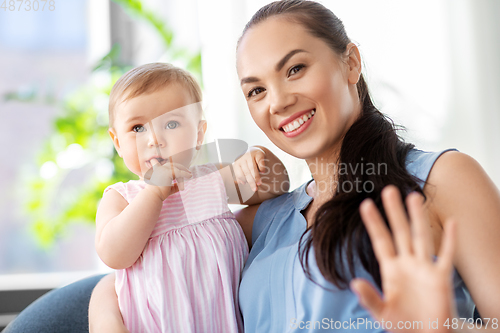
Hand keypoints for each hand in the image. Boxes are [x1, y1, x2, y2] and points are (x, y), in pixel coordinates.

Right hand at [144, 158, 191, 200]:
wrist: (153, 195)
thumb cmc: (159, 193)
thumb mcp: (167, 188)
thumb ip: (173, 186)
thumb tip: (179, 185)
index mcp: (157, 170)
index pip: (162, 163)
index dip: (169, 163)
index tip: (171, 164)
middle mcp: (160, 168)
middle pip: (172, 165)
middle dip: (180, 167)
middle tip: (188, 171)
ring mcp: (163, 169)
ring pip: (177, 169)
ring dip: (184, 172)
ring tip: (190, 175)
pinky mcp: (168, 172)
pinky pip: (180, 173)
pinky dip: (185, 174)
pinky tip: (190, 176)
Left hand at [232, 146, 266, 191]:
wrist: (254, 151)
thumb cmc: (247, 164)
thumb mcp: (242, 169)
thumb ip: (240, 176)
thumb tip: (241, 183)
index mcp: (237, 164)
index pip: (239, 174)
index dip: (243, 179)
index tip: (246, 184)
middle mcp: (243, 159)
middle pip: (246, 172)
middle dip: (251, 181)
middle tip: (255, 189)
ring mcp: (250, 155)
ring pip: (252, 168)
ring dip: (256, 176)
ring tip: (259, 183)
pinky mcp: (258, 154)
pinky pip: (259, 161)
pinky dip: (261, 167)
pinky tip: (262, 172)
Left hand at [350, 185, 456, 332]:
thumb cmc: (403, 323)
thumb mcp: (382, 312)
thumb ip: (369, 298)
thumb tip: (354, 283)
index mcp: (390, 269)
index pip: (380, 240)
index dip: (373, 223)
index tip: (365, 204)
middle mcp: (407, 264)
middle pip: (399, 232)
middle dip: (394, 212)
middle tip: (389, 189)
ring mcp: (424, 268)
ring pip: (421, 237)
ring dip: (417, 218)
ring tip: (413, 197)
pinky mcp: (441, 278)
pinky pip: (446, 256)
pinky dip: (450, 240)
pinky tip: (452, 222)